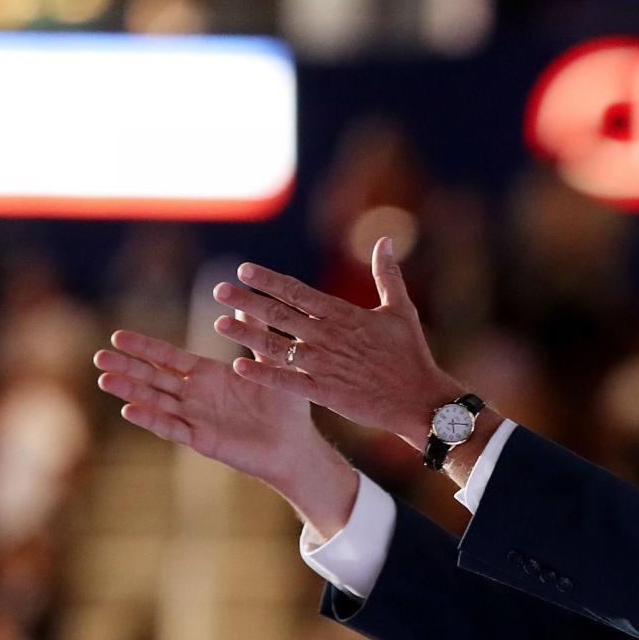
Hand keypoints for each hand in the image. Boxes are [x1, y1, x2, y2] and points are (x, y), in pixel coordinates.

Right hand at [92, 327, 355, 532]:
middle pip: (153, 378)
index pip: (168, 358)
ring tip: (103, 379)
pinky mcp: (202, 440)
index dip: (144, 347)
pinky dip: (151, 419)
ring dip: (130, 391)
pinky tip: (129, 409)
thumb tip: (241, 297)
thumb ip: (254, 332)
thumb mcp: (270, 362)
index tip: (118, 336)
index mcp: (208, 376)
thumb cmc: (286, 406)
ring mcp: (196, 418)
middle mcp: (196, 396)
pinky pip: (173, 428)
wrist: (296, 444)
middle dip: (127, 367)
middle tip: (97, 356)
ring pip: (156, 402)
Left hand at [210, 237, 459, 448]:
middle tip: (219, 290)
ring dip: (246, 334)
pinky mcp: (325, 392)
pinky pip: (287, 381)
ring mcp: (324, 365)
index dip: (268, 280)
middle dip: (246, 301)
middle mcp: (328, 336)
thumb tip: (385, 239)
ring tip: (218, 323)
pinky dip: (263, 373)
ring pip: (276, 346)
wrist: (420, 399)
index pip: (297, 291)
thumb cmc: (411, 354)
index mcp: (343, 315)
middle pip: (279, 314)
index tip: (243, 270)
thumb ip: (387, 274)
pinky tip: (239, 365)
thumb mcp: (400, 309)